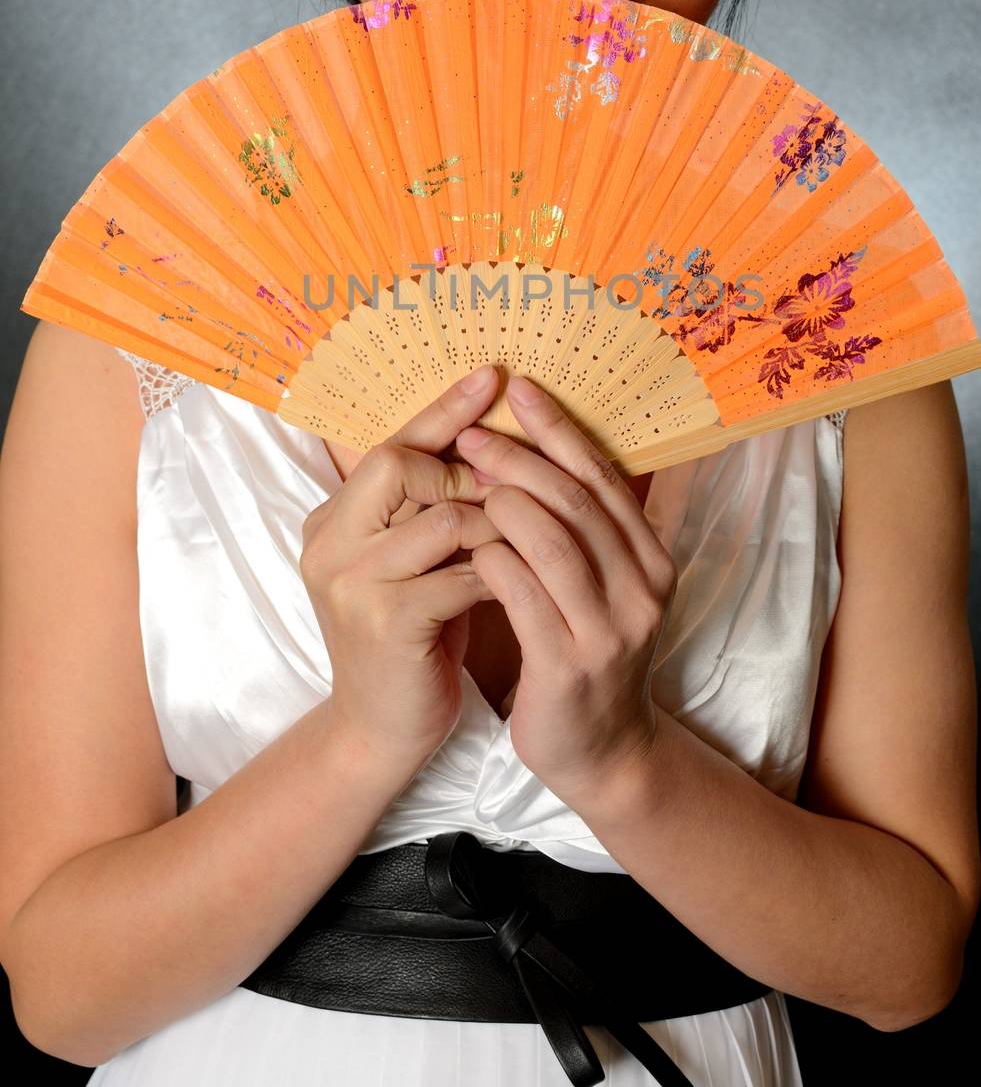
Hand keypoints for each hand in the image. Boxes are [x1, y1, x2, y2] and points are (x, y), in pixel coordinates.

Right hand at [299, 364, 503, 776]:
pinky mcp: (386, 623)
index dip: (444, 410)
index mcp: (334, 518)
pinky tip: (519, 584)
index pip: (390, 443)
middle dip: (469, 471)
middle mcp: (330, 540)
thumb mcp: (414, 560)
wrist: (381, 729)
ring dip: (497, 525)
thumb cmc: (413, 633)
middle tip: (513, 491)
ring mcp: (351, 582)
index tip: (495, 377)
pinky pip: (462, 574)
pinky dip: (500, 574)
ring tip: (524, 541)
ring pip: (443, 517)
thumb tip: (490, 436)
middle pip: (401, 464)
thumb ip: (432, 505)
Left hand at [454, 375, 677, 807]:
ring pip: (552, 541)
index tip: (519, 389)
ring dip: (502, 501)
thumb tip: (533, 449)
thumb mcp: (602, 587)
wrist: (603, 754)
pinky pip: (524, 595)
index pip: (602, 476)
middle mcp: (642, 588)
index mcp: (652, 558)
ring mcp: (610, 629)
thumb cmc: (586, 653)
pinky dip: (491, 559)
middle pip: (576, 500)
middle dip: (519, 458)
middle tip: (471, 434)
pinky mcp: (569, 666)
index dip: (559, 428)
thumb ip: (581, 529)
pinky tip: (465, 542)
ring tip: (461, 481)